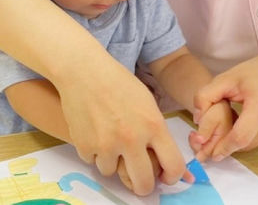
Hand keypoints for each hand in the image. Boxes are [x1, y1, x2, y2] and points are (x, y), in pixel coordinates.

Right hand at [56, 60, 188, 194]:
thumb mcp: (147, 102)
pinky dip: (93, 151)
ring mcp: (106, 144)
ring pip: (112, 172)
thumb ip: (156, 131)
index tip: (166, 177)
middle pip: (143, 184)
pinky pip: (92, 161)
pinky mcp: (85, 146)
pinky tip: (93, 130)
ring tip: (107, 139)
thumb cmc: (117, 83)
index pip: (173, 166)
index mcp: (153, 125)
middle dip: (142, 186)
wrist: (84, 71)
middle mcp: (131, 138)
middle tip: (138, 178)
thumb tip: (163, 157)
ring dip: (111, 161)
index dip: (172, 177)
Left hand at [193, 46, 257, 160]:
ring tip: (226, 129)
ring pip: (253, 143)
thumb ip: (205, 96)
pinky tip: (241, 124)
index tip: (212, 153)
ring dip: (238, 141)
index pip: (241, 135)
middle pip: (246, 142)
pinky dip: (248, 136)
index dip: (225, 146)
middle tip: (212, 143)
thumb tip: (197, 120)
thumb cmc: (254, 71)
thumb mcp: (224, 78)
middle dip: (228, 145)